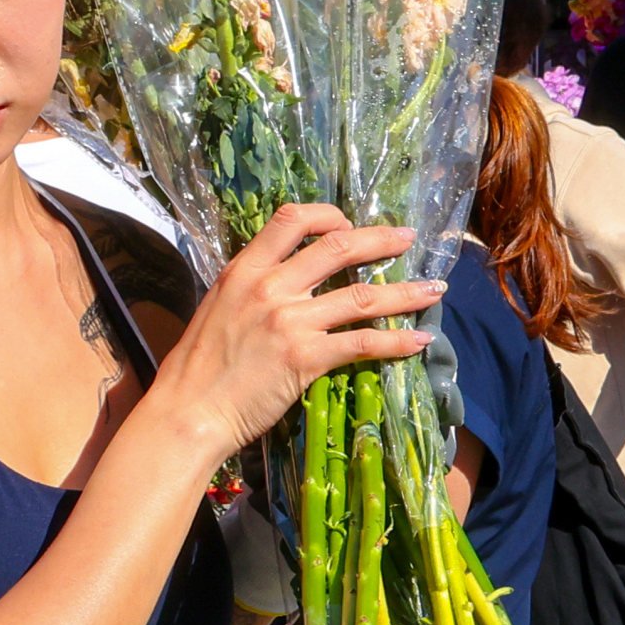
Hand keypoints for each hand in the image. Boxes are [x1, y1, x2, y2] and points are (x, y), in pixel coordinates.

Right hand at [147, 204, 436, 452]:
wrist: (190, 410)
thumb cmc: (199, 367)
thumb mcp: (218, 307)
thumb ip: (252, 288)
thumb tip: (285, 280)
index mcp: (245, 268)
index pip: (292, 219)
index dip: (328, 215)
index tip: (349, 223)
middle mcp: (270, 286)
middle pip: (339, 247)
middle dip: (381, 240)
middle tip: (408, 239)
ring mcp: (291, 321)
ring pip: (363, 296)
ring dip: (405, 292)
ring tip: (434, 290)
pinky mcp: (307, 358)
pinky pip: (363, 343)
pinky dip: (396, 341)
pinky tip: (418, 340)